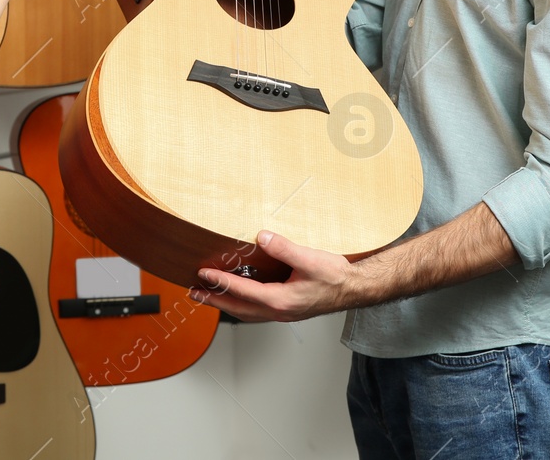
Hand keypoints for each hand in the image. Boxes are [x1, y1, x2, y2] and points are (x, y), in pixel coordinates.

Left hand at [190, 231, 371, 323]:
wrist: (355, 289)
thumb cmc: (336, 277)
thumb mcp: (310, 259)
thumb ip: (284, 248)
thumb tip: (262, 237)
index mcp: (281, 300)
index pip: (243, 291)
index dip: (221, 282)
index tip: (204, 274)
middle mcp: (279, 310)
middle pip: (238, 308)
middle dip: (214, 299)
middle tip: (194, 292)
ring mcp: (282, 312)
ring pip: (246, 312)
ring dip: (225, 303)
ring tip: (208, 295)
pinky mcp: (287, 309)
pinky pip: (256, 310)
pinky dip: (241, 304)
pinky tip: (238, 297)